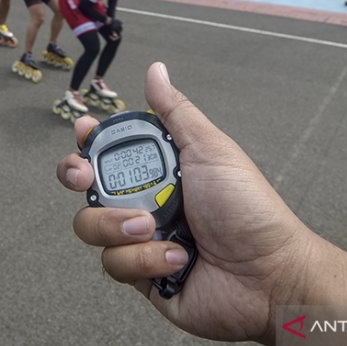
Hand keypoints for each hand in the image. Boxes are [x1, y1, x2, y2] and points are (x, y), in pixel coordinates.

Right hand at [56, 62, 316, 345]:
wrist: (266, 273)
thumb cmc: (248, 208)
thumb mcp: (209, 150)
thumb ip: (175, 112)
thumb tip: (155, 70)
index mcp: (159, 170)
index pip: (108, 151)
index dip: (88, 142)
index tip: (85, 132)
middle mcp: (144, 202)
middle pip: (86, 188)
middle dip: (80, 180)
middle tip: (88, 180)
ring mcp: (140, 240)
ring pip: (92, 228)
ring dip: (119, 226)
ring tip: (155, 227)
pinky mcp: (141, 275)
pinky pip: (115, 264)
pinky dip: (145, 260)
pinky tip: (178, 259)